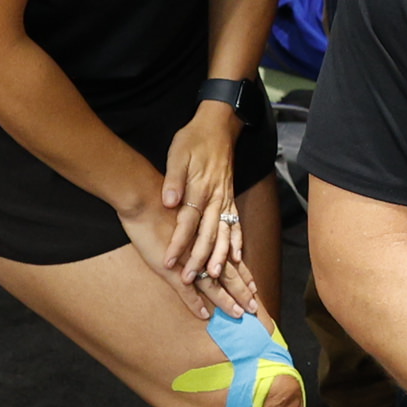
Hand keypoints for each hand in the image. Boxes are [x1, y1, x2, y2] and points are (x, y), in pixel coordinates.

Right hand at [119, 183, 262, 322]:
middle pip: (228, 274)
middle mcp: (203, 249)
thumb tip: (201, 232)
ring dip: (225, 301)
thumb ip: (197, 224)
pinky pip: (186, 290)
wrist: (143, 197)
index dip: (243, 274)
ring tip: (238, 315)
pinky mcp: (170, 267)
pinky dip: (195, 303)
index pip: (230, 259)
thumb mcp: (187, 211)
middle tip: (254, 309)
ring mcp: (188, 260)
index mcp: (208, 236)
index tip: (254, 288)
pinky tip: (204, 314)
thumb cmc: (162, 201)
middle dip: (241, 292)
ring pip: (212, 285)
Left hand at [159, 102, 247, 284]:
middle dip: (199, 259)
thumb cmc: (193, 140)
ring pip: (225, 234)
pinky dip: (238, 243)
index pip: (187, 223)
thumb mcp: (177, 153)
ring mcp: (226, 199)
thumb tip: (169, 201)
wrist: (218, 126)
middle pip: (208, 235)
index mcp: (200, 188)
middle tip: (190, 279)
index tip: (169, 263)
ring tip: (215, 277)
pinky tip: (238, 259)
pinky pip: (236, 225)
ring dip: (220, 257)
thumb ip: (173, 179)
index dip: (178, 244)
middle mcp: (216, 198)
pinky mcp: (230, 199)